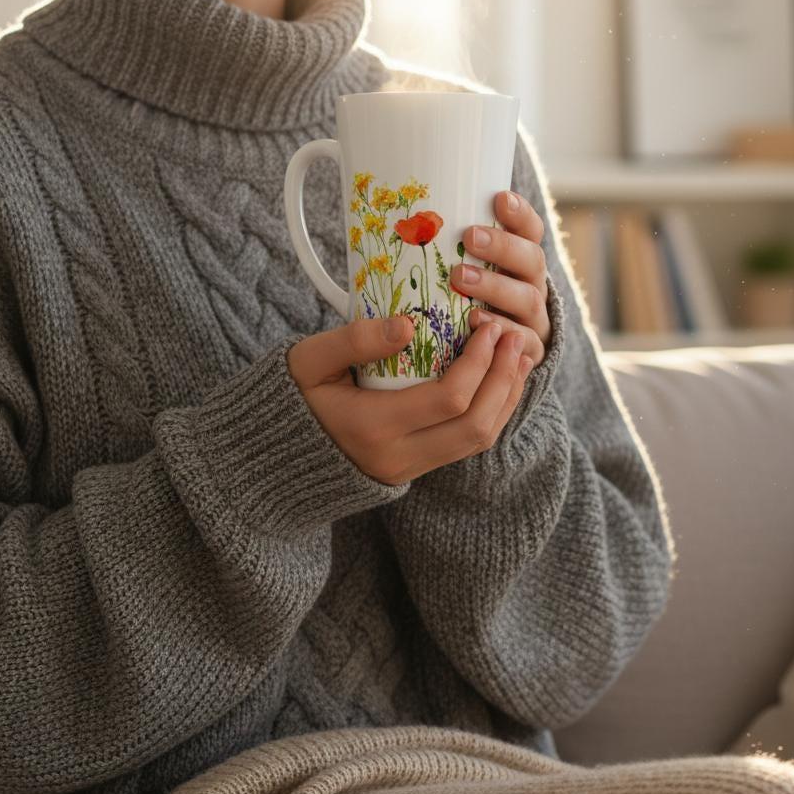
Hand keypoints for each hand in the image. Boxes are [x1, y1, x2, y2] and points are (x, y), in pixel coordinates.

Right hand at [287, 314, 535, 485]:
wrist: (274, 456)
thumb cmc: (292, 396)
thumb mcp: (308, 361)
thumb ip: (354, 340)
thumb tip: (408, 324)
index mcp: (371, 427)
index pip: (447, 399)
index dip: (479, 362)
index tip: (488, 325)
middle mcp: (397, 456)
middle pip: (475, 426)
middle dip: (504, 379)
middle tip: (515, 337)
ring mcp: (409, 468)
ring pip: (479, 441)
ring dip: (506, 397)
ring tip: (519, 356)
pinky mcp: (416, 469)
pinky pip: (467, 445)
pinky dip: (492, 411)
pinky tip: (499, 381)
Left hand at [451, 189, 550, 368]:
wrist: (497, 356)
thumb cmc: (466, 304)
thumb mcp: (463, 273)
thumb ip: (448, 251)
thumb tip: (404, 219)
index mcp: (521, 260)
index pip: (530, 230)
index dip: (519, 213)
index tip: (499, 198)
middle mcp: (532, 285)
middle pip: (532, 260)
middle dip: (502, 246)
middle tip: (469, 236)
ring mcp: (534, 319)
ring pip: (528, 299)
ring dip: (496, 286)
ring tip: (460, 278)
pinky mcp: (530, 351)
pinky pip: (524, 341)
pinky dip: (502, 330)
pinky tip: (475, 321)